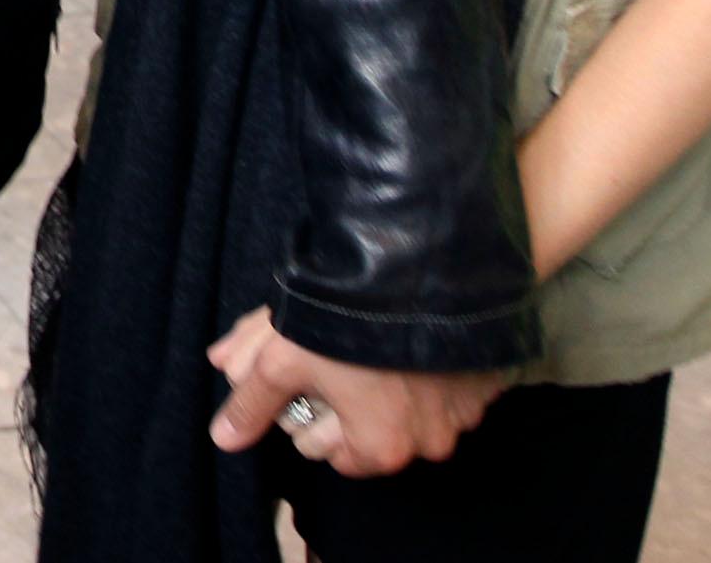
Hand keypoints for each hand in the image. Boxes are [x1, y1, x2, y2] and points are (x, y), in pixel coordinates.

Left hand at [206, 306, 502, 477]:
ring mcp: (463, 410)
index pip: (323, 448)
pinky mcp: (487, 376)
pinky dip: (432, 365)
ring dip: (392, 383)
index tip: (307, 374)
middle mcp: (427, 442)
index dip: (305, 409)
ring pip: (412, 406)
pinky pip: (453, 382)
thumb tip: (223, 438)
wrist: (418, 263)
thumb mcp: (283, 356)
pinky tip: (411, 331)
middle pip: (368, 431)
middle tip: (335, 354)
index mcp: (378, 447)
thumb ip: (252, 401)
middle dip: (347, 399)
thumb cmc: (343, 316)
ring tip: (373, 339)